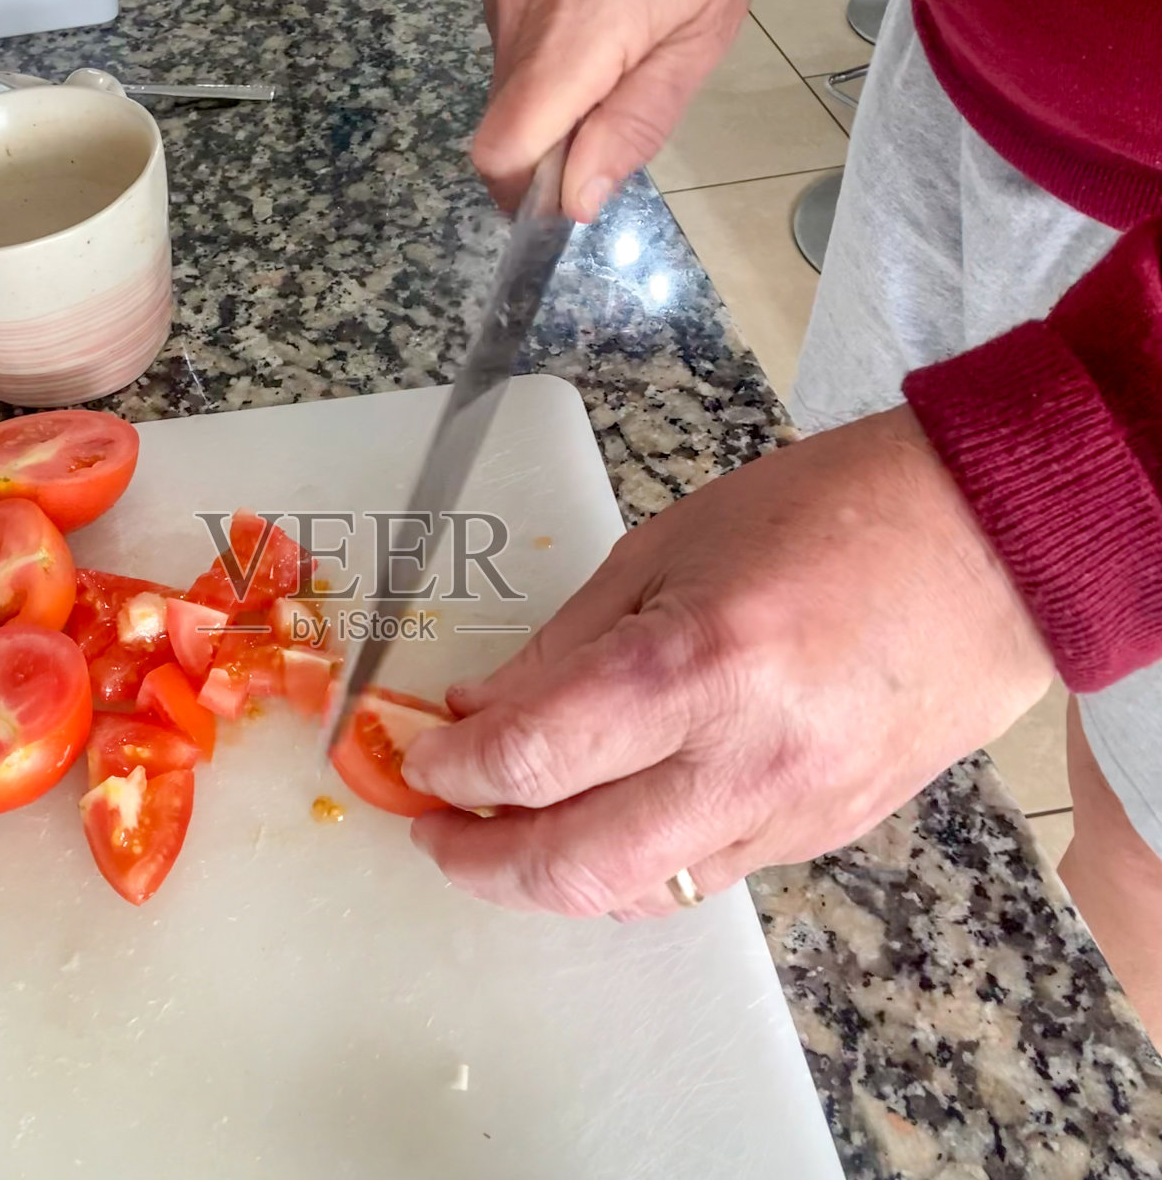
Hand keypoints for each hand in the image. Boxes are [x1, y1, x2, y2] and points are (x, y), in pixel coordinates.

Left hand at [404, 407, 1054, 917]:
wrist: (992, 546)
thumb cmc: (827, 513)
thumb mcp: (665, 546)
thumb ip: (563, 647)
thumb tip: (479, 715)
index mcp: (695, 665)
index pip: (530, 757)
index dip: (448, 770)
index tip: (414, 760)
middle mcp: (743, 761)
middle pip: (573, 867)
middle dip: (478, 864)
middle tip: (435, 833)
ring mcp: (791, 813)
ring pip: (636, 893)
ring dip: (548, 877)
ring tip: (504, 833)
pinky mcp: (825, 836)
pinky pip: (700, 877)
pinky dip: (629, 866)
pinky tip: (600, 823)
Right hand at [474, 0, 757, 220]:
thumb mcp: (697, 41)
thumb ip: (636, 123)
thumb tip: (579, 199)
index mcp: (574, 42)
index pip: (502, 152)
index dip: (523, 192)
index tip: (563, 195)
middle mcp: (521, 18)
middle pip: (501, 128)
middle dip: (546, 149)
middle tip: (607, 124)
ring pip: (504, 90)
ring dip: (548, 103)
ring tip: (610, 60)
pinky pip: (510, 49)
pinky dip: (544, 62)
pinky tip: (591, 27)